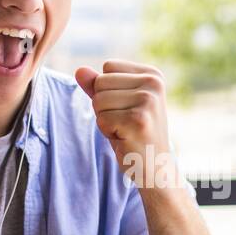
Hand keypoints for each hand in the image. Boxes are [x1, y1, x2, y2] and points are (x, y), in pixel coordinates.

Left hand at [74, 59, 177, 190]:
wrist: (156, 168)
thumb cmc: (134, 134)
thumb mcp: (117, 105)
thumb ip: (98, 86)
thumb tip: (79, 70)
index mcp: (152, 75)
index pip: (108, 67)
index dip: (108, 90)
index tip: (127, 109)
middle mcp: (154, 83)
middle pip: (101, 82)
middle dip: (104, 106)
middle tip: (125, 123)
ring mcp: (148, 101)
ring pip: (98, 100)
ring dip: (105, 120)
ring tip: (125, 131)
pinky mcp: (139, 120)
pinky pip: (102, 119)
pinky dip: (108, 132)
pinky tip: (126, 139)